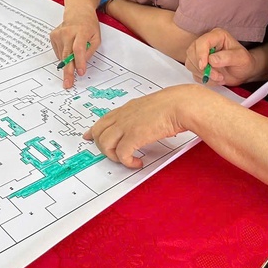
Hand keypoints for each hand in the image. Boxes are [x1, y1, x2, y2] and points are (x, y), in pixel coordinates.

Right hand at [49, 9, 100, 88]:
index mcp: (82, 31)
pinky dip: (64, 54)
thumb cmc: (89, 25)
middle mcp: (68, 32)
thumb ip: (90, 51)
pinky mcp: (53, 36)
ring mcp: (59, 34)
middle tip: (68, 84)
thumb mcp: (96, 37)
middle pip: (67, 54)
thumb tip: (80, 64)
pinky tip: (68, 46)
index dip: (80, 61)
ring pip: (62, 56)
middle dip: (68, 71)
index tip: (81, 72)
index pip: (79, 48)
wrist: (78, 11)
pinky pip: (58, 52)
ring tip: (74, 54)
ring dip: (68, 61)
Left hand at [84, 84, 200, 167]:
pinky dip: (127, 162)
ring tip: (127, 159)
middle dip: (102, 146)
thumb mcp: (151, 107)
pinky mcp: (134, 136)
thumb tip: (145, 126)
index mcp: (127, 108)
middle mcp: (123, 116)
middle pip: (98, 132)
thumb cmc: (173, 105)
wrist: (180, 104)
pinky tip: (137, 163)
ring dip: (114, 156)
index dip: (93, 130)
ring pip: (105, 144)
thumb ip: (142, 115)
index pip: (103, 119)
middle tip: (114, 155)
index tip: (88, 136)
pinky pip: (121, 154)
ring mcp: (126, 125)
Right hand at [185, 28, 256, 86]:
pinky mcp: (198, 65)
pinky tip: (215, 79)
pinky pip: (194, 73)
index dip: (201, 54)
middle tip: (217, 76)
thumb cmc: (244, 62)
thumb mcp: (241, 59)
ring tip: (219, 78)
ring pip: (190, 63)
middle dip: (202, 67)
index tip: (204, 66)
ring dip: (203, 74)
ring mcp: (201, 54)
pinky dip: (204, 79)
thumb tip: (212, 60)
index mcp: (217, 36)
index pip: (202, 42)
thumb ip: (228, 57)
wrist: (243, 72)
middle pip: (192, 52)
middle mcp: (206, 43)